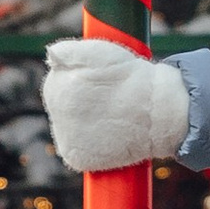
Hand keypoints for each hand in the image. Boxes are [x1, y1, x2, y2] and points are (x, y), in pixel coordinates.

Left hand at [41, 38, 190, 174]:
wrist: (158, 111)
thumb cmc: (131, 78)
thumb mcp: (99, 51)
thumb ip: (68, 51)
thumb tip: (51, 54)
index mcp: (57, 86)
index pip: (59, 82)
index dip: (82, 80)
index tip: (102, 82)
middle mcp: (56, 113)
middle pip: (62, 105)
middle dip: (80, 101)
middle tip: (108, 99)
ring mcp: (65, 138)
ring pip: (69, 127)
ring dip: (84, 123)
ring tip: (110, 116)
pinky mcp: (76, 158)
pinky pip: (77, 151)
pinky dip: (90, 146)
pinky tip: (107, 135)